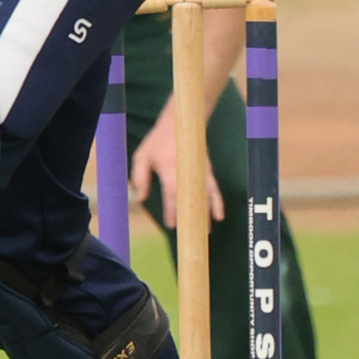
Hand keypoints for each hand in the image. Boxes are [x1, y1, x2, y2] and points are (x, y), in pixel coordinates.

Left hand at [129, 108, 224, 229]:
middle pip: (191, 198)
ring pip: (206, 195)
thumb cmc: (158, 141)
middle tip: (191, 236)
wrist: (180, 122)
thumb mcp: (142, 156)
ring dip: (206, 214)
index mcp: (170, 167)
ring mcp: (200, 170)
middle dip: (192, 218)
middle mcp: (188, 170)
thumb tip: (139, 199)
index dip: (172, 210)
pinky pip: (214, 188)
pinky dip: (217, 202)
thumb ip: (139, 178)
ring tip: (206, 231)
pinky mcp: (207, 170)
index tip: (171, 225)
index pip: (172, 194)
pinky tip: (219, 215)